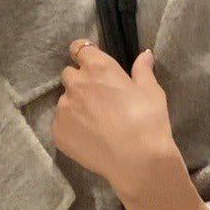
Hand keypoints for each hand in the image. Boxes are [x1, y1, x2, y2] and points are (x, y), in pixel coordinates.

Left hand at [52, 40, 178, 201]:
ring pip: (64, 101)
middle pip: (68, 75)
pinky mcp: (58, 132)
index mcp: (98, 67)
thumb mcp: (151, 91)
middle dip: (79, 81)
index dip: (83, 55)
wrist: (136, 160)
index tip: (88, 62)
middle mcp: (76, 84)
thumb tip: (145, 54)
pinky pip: (60, 123)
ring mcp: (64, 109)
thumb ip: (143, 70)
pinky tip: (86, 137)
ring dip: (74, 106)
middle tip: (95, 97)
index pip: (79, 49)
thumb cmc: (147, 121)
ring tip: (93, 122)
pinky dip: (69, 127)